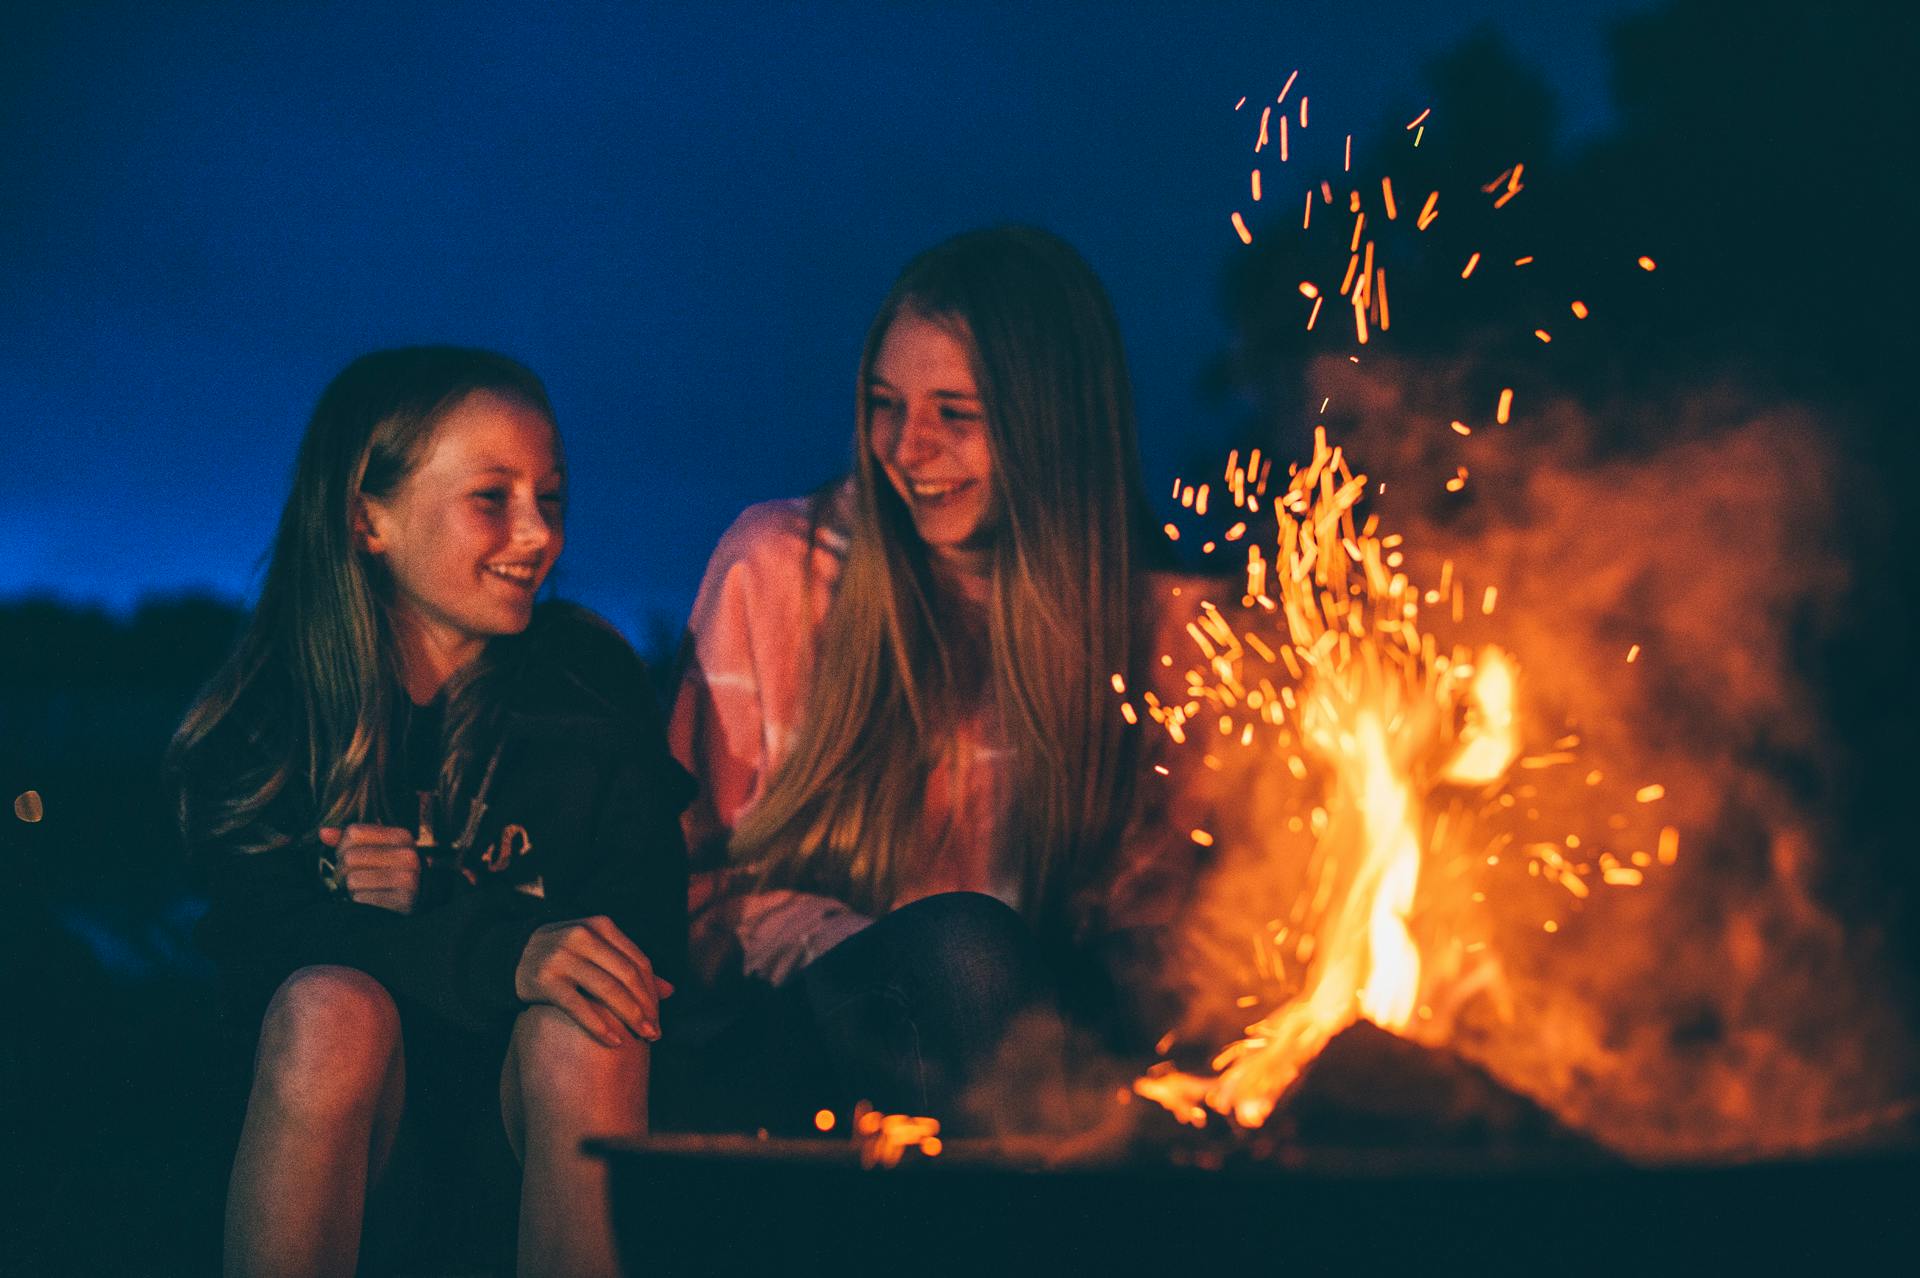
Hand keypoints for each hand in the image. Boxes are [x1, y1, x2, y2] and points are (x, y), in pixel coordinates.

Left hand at [320, 824, 421, 914]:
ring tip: (360, 887)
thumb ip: (350, 840)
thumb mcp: (378, 848)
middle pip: (350, 857)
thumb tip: (323, 832)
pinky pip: (362, 898)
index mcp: (401, 836)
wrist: (420, 896)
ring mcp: (407, 879)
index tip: (346, 855)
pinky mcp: (402, 900)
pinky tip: (369, 898)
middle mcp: (407, 855)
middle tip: (349, 876)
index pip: (354, 832)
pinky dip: (359, 900)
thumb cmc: (391, 869)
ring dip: (350, 887)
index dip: (342, 845)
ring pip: (353, 879)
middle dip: (342, 870)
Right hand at [514, 915, 674, 1047]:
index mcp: (600, 926)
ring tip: (642, 1038)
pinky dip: (599, 1025)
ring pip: (607, 990)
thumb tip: (671, 991)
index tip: (659, 1017)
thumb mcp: (597, 950)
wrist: (511, 955)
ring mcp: (563, 957)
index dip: (652, 991)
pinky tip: (614, 1041)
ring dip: (630, 1017)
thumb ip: (630, 967)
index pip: (638, 961)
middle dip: (646, 1007)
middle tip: (655, 1034)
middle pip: (627, 976)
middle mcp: (583, 937)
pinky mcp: (545, 980)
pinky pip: (579, 1006)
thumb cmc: (565, 955)